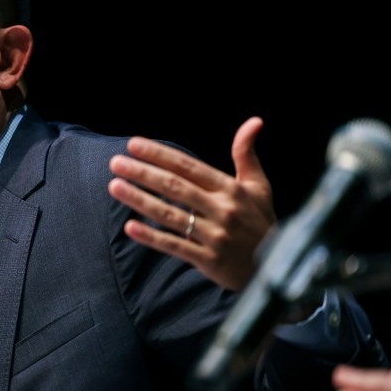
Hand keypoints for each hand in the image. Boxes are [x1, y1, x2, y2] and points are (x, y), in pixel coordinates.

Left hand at [108, 116, 274, 289]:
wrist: (276, 269)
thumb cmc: (260, 221)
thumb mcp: (258, 186)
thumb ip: (247, 154)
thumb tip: (254, 121)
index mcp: (231, 189)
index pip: (189, 167)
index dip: (160, 154)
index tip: (134, 144)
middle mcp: (222, 210)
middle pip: (175, 187)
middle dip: (143, 173)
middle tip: (116, 162)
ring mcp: (214, 236)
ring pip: (170, 214)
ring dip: (139, 200)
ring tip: (114, 186)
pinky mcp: (208, 259)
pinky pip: (174, 245)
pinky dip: (151, 237)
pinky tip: (129, 227)